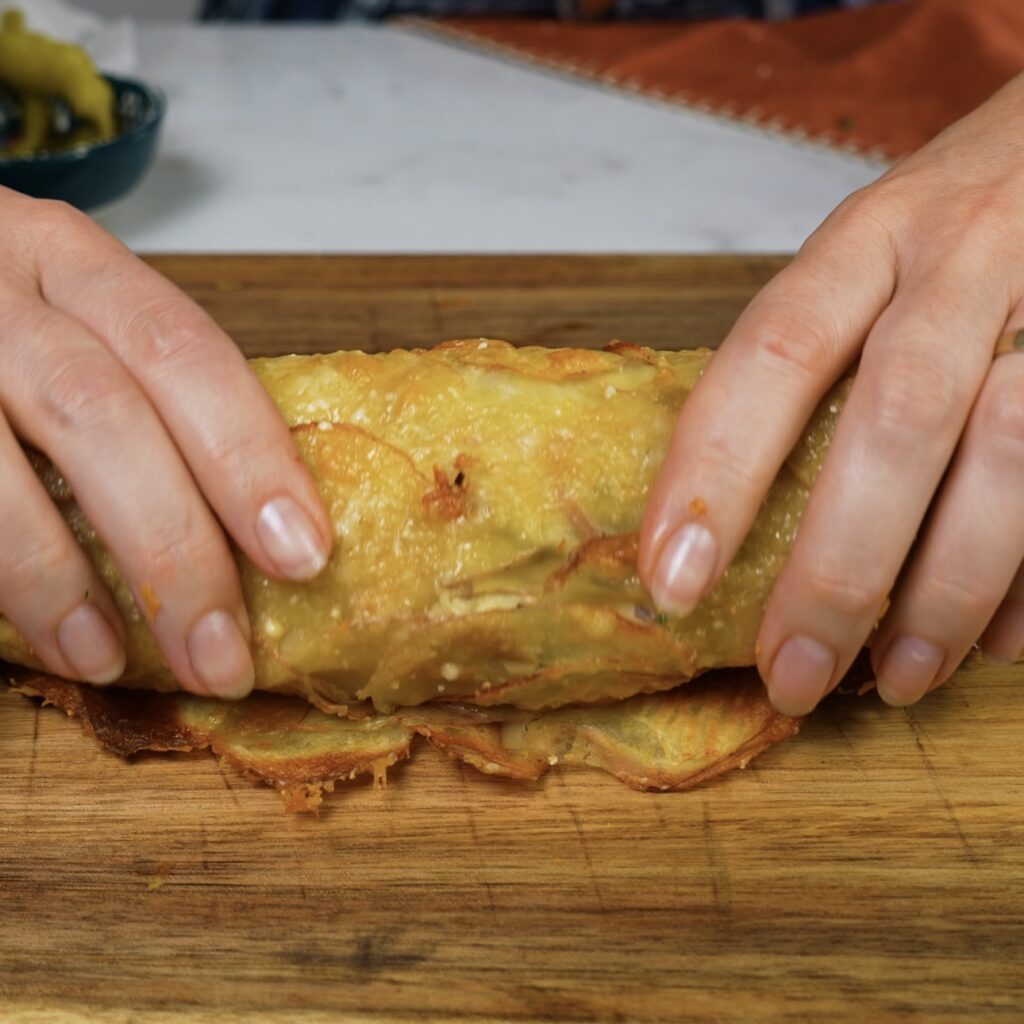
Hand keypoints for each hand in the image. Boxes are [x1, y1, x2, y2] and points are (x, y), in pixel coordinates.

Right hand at [0, 188, 331, 696]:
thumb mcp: (70, 324)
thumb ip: (145, 399)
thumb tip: (262, 530)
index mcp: (73, 263)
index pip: (183, 351)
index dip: (248, 454)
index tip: (304, 551)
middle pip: (99, 409)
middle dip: (172, 542)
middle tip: (223, 649)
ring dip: (63, 579)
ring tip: (114, 659)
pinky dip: (5, 580)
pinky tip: (50, 639)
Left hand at [639, 74, 1023, 715]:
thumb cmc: (957, 212)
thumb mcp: (870, 248)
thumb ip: (816, 354)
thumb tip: (736, 520)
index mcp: (866, 240)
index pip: (769, 355)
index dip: (714, 474)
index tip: (670, 581)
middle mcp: (961, 261)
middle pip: (896, 422)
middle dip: (839, 568)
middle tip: (792, 673)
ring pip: (1011, 456)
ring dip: (948, 588)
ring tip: (900, 679)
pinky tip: (997, 641)